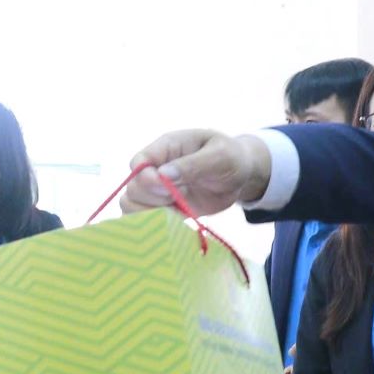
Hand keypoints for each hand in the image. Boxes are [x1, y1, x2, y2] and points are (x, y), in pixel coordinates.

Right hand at [121, 131, 273, 215]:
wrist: (241, 176)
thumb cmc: (230, 158)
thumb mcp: (219, 155)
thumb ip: (192, 164)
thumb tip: (163, 175)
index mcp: (166, 148)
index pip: (138, 163)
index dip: (146, 178)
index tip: (165, 186)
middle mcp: (156, 168)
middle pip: (133, 188)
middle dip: (152, 198)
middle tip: (176, 197)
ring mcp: (158, 190)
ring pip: (132, 205)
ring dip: (150, 214)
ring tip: (176, 210)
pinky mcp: (165, 208)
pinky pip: (145, 219)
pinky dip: (155, 225)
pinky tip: (176, 221)